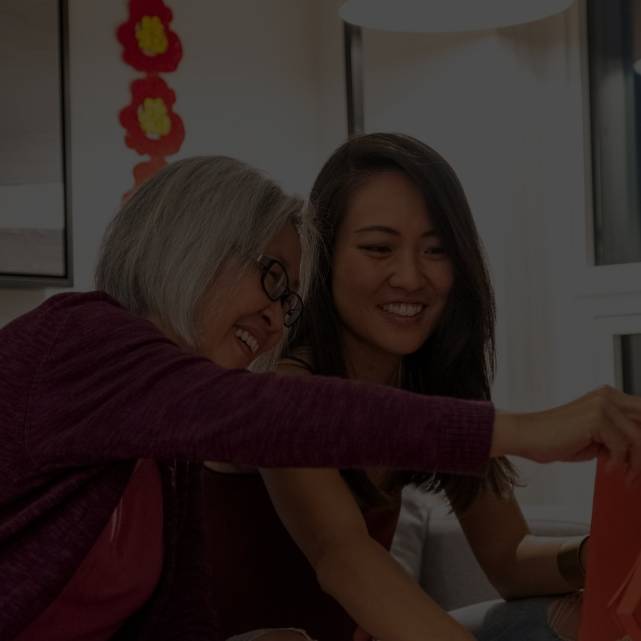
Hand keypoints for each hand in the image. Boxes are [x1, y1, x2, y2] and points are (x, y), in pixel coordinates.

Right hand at [492, 386, 640, 478]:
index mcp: (609, 397)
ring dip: (635, 463)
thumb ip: (618, 437)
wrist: (527, 436)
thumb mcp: (595, 437)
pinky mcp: (596, 417)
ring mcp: (602, 404)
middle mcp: (608, 396)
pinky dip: (618, 463)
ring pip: (638, 438)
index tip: (639, 462)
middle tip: (636, 472)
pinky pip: (622, 446)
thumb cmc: (555, 438)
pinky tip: (607, 467)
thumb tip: (639, 452)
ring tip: (626, 476)